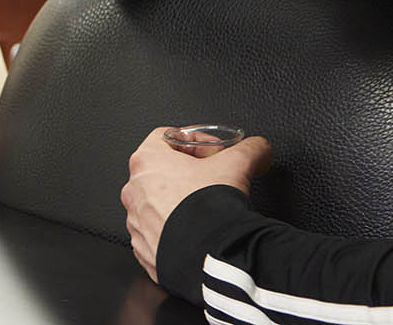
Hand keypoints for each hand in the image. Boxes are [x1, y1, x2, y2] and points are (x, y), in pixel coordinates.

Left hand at [120, 127, 271, 282]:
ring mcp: (135, 222)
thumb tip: (259, 148)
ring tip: (208, 210)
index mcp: (146, 161)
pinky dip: (176, 231)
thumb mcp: (239, 164)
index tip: (214, 153)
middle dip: (191, 174)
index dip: (197, 141)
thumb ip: (249, 148)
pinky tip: (198, 232)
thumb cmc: (211, 209)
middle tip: (214, 181)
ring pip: (158, 204)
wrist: (209, 256)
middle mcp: (133, 190)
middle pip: (163, 171)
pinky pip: (158, 233)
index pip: (167, 137)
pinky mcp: (143, 249)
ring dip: (181, 203)